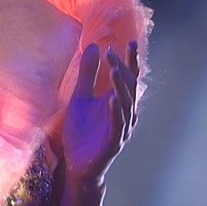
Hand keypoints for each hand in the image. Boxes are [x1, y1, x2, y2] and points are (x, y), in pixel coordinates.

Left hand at [62, 42, 139, 184]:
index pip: (128, 78)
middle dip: (122, 70)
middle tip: (112, 53)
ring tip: (114, 69)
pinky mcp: (113, 142)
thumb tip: (93, 46)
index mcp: (118, 102)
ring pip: (126, 104)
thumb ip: (88, 73)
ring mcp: (121, 128)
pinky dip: (116, 111)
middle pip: (129, 88)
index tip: (131, 43)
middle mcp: (124, 114)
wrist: (76, 163)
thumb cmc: (81, 130)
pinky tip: (112, 99)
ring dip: (120, 86)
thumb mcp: (80, 96)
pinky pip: (117, 125)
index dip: (130, 61)